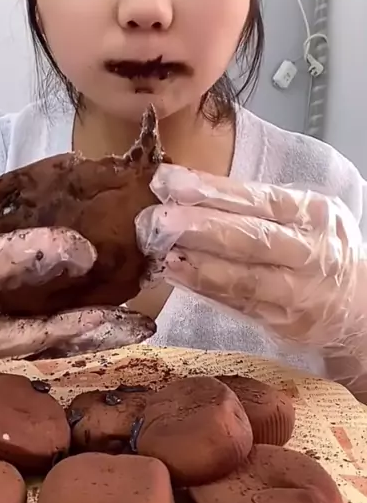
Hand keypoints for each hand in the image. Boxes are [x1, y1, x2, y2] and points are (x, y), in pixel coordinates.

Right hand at [0, 201, 152, 360]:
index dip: (32, 258)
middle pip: (11, 335)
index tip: (82, 248)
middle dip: (71, 328)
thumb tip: (42, 223)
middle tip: (124, 319)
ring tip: (122, 328)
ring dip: (70, 339)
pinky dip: (51, 340)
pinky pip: (10, 349)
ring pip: (16, 350)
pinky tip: (90, 330)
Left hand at [136, 164, 365, 352]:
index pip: (257, 197)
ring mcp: (299, 290)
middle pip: (250, 237)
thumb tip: (189, 194)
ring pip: (244, 277)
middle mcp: (309, 251)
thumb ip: (256, 207)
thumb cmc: (318, 250)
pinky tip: (178, 277)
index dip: (211, 190)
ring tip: (161, 252)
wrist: (360, 306)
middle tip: (156, 218)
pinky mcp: (285, 321)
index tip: (169, 181)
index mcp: (311, 212)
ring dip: (198, 265)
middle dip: (199, 226)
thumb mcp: (302, 217)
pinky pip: (240, 304)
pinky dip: (206, 290)